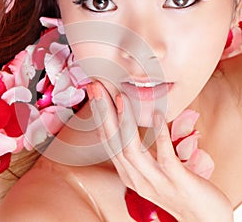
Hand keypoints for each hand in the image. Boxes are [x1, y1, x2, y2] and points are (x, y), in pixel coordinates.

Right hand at [87, 81, 233, 220]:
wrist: (202, 218)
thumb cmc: (176, 189)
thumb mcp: (149, 171)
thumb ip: (138, 153)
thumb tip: (127, 129)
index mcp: (128, 172)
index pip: (108, 141)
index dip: (100, 117)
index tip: (96, 94)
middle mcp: (135, 177)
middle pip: (114, 142)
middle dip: (103, 113)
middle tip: (97, 88)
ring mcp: (154, 180)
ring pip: (131, 149)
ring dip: (124, 122)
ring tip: (120, 98)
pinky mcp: (176, 181)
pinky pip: (165, 155)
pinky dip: (159, 135)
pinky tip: (157, 115)